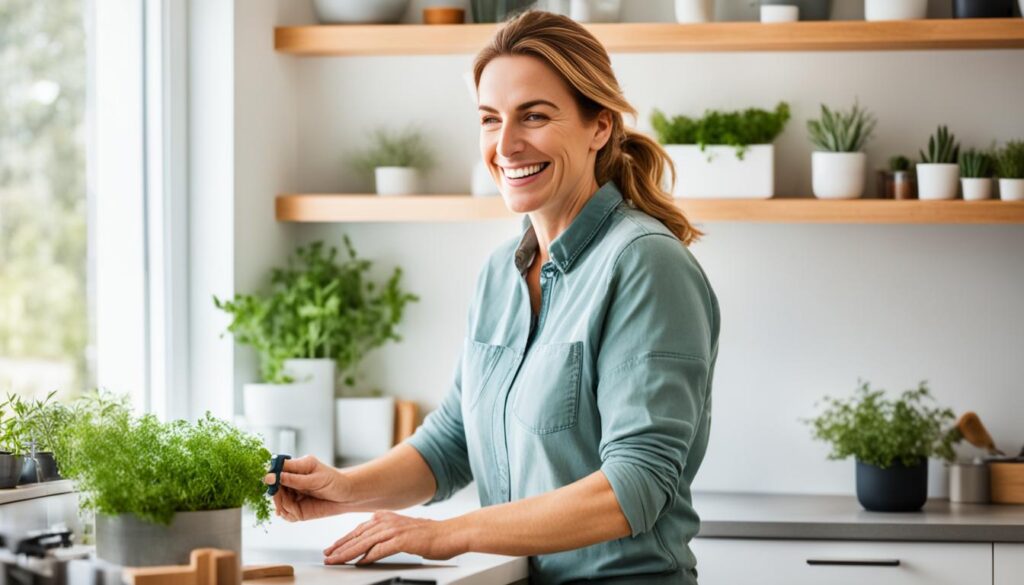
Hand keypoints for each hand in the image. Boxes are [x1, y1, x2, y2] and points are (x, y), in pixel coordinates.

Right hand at [264, 455, 352, 521]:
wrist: (347, 496)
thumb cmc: (335, 482)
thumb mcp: (314, 478)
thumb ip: (293, 479)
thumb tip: (271, 476)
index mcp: (297, 466)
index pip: (277, 468)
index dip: (271, 476)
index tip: (271, 483)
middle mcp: (292, 480)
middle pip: (274, 487)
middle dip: (277, 496)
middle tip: (284, 501)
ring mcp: (293, 494)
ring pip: (279, 501)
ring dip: (283, 506)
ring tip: (295, 508)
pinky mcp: (297, 507)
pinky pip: (286, 513)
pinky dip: (289, 514)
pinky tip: (297, 513)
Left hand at [322, 511, 468, 565]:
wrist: (452, 533)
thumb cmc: (431, 536)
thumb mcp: (403, 533)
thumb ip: (386, 538)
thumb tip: (371, 550)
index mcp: (387, 517)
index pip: (359, 530)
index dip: (344, 540)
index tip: (332, 549)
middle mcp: (388, 520)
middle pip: (358, 536)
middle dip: (340, 547)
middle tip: (327, 556)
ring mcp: (395, 529)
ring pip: (365, 542)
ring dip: (348, 553)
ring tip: (336, 561)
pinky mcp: (402, 539)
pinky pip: (380, 549)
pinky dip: (368, 556)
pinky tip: (359, 563)